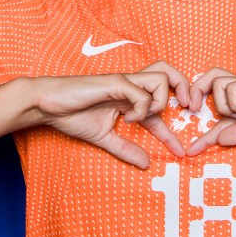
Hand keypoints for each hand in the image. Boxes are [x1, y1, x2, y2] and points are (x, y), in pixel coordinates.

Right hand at [32, 61, 188, 167]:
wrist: (48, 105)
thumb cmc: (73, 115)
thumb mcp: (104, 138)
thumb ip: (125, 149)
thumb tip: (145, 164)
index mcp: (131, 97)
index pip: (162, 105)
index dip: (174, 131)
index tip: (180, 151)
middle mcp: (132, 85)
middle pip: (169, 72)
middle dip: (185, 88)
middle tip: (187, 109)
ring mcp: (124, 81)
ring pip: (161, 78)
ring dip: (160, 101)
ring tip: (145, 117)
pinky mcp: (115, 82)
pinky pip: (140, 92)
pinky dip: (141, 108)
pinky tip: (127, 118)